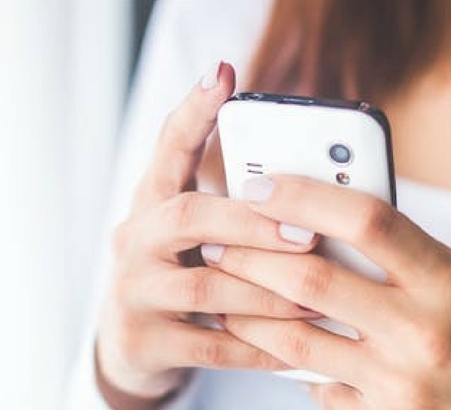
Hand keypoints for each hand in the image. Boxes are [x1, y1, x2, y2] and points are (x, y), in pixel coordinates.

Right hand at [95, 63, 320, 408]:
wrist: (133, 347)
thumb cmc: (186, 275)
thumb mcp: (201, 235)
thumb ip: (240, 207)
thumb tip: (318, 183)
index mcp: (152, 202)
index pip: (169, 146)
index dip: (195, 111)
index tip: (223, 73)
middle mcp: (134, 239)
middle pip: (187, 214)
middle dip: (252, 222)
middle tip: (307, 232)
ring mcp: (133, 291)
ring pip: (204, 287)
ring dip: (266, 293)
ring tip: (316, 298)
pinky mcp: (143, 341)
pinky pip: (209, 346)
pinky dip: (256, 348)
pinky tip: (294, 349)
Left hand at [203, 175, 450, 409]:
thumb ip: (420, 260)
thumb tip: (347, 227)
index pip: (367, 219)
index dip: (306, 195)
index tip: (264, 183)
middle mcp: (424, 330)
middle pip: (313, 279)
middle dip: (253, 254)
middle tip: (219, 239)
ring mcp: (402, 383)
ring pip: (298, 341)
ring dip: (250, 312)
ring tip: (223, 291)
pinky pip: (321, 390)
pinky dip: (295, 368)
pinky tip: (276, 349)